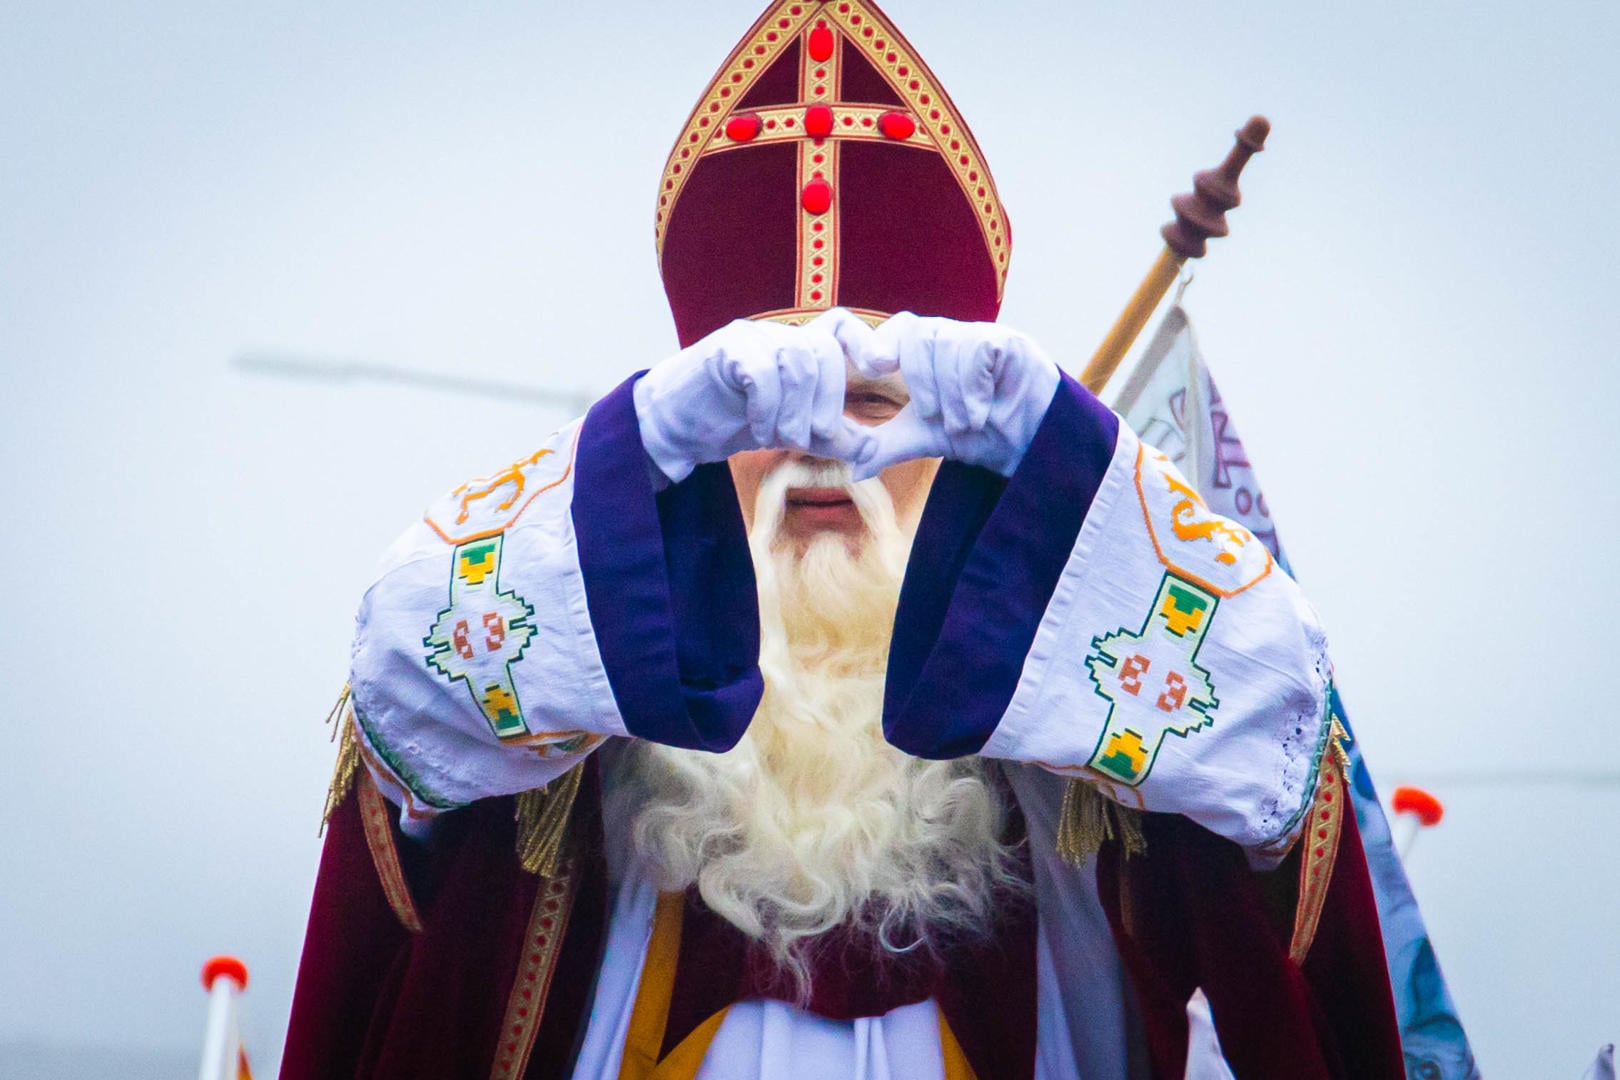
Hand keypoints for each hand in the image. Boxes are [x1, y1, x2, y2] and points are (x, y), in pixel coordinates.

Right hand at [633, 315, 876, 484]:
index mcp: (797, 349)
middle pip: (823, 351)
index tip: (880, 366)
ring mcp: (750, 337)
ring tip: (775, 439)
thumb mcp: (789, 431)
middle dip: (825, 402)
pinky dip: (766, 409)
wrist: (674, 427)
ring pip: (796, 362)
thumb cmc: (732, 423)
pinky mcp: (724, 348)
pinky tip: (756, 431)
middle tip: (809, 438)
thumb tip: (869, 449)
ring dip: (793, 413)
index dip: (864, 340)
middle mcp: (777, 335)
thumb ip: (828, 437)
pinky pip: (762, 372)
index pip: (839, 326)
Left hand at [827, 312, 1060, 479]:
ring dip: (951, 394)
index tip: (872, 367)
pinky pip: (978, 348)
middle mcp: (954, 338)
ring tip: (966, 423)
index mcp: (929, 353)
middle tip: (935, 417)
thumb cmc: (980, 435)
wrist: (1030, 449)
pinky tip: (982, 411)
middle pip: (919, 334)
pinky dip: (972, 386)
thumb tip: (853, 468)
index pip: (899, 329)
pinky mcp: (1010, 343)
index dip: (882, 342)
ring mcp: (984, 336)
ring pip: (948, 343)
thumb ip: (889, 446)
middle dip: (921, 381)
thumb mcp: (927, 439)